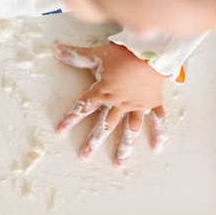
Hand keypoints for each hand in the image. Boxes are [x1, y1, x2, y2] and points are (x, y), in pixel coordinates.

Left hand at [55, 43, 167, 168]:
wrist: (152, 51)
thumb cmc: (123, 53)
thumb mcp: (98, 55)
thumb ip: (77, 56)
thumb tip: (57, 50)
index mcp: (103, 92)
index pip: (82, 108)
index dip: (70, 119)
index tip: (60, 131)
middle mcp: (118, 104)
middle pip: (103, 126)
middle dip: (92, 142)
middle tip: (84, 157)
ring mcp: (136, 106)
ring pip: (128, 130)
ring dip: (124, 148)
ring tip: (119, 164)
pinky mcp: (151, 103)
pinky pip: (155, 120)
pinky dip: (158, 133)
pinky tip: (157, 148)